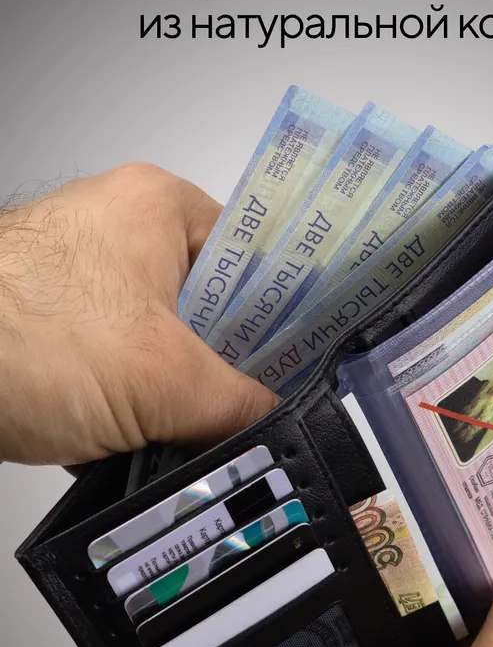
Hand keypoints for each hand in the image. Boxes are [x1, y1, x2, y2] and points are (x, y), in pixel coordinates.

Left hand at [0, 163, 276, 464]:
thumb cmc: (12, 334)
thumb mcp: (161, 379)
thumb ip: (239, 404)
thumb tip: (277, 425)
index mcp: (160, 206)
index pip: (260, 256)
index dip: (290, 314)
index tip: (309, 363)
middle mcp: (122, 235)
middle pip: (213, 309)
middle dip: (228, 368)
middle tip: (252, 409)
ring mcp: (84, 283)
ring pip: (165, 345)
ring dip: (179, 394)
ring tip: (196, 430)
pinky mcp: (57, 329)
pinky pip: (123, 367)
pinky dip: (135, 406)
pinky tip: (143, 439)